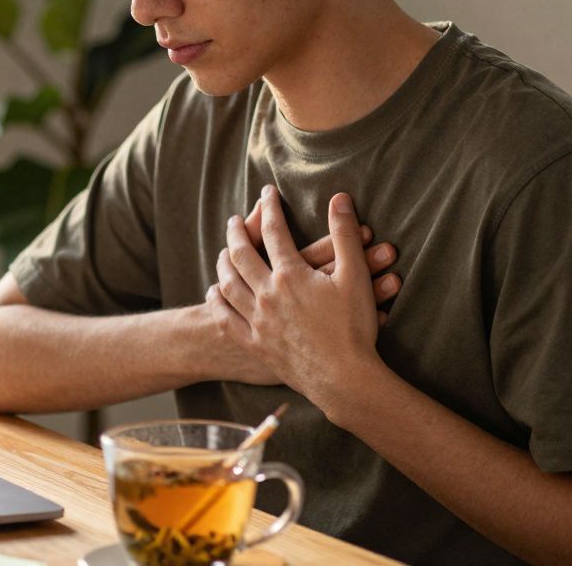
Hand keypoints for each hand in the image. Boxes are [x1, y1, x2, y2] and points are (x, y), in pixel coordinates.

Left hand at [210, 185, 386, 403]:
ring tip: (223, 252)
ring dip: (223, 263)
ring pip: (227, 284)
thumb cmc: (354, 327)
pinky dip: (217, 301)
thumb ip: (345, 234)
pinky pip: (225, 318)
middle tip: (235, 220)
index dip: (271, 207)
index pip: (275, 231)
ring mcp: (257, 320)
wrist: (343, 378)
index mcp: (290, 274)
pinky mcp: (254, 343)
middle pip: (241, 254)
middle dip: (237, 232)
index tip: (268, 192)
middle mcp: (266, 294)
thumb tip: (339, 198)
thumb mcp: (356, 276)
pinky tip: (215, 292)